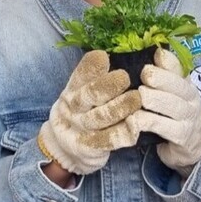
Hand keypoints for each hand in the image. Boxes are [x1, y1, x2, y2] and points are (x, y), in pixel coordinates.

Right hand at [38, 50, 142, 175]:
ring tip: (137, 98)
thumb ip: (94, 76)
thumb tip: (115, 53)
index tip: (104, 57)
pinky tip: (135, 125)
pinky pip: (108, 140)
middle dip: (108, 85)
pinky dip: (123, 132)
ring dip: (120, 107)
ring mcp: (80, 128)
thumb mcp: (80, 91)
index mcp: (73, 89)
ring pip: (101, 117)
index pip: (80, 75)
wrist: (64, 147)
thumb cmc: (82, 112)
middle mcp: (74, 107)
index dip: (91, 66)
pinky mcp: (89, 148)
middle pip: (89, 95)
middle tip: (125, 78)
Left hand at [129, 48, 200, 173]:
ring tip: (139, 97)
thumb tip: (153, 51)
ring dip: (154, 100)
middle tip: (144, 77)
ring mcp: (188, 119)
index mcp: (187, 85)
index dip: (168, 62)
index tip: (155, 55)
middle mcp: (191, 100)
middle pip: (179, 87)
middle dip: (161, 79)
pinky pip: (163, 127)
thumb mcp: (174, 92)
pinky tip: (133, 120)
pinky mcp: (181, 137)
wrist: (195, 143)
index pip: (180, 70)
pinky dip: (147, 122)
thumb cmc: (176, 113)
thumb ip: (165, 74)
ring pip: (172, 106)